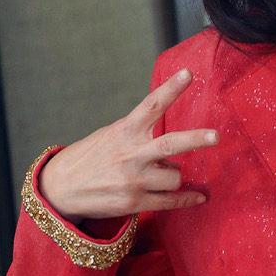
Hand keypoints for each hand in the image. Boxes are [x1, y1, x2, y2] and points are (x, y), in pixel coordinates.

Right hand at [38, 70, 218, 222]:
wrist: (60, 189)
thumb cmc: (91, 157)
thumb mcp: (110, 135)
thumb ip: (138, 132)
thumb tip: (168, 136)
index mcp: (125, 130)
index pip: (151, 105)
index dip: (171, 88)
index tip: (189, 73)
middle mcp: (131, 154)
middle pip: (170, 144)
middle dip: (195, 139)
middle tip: (216, 136)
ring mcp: (133, 179)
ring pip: (175, 175)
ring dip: (175, 174)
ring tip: (162, 173)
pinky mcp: (134, 202)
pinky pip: (170, 201)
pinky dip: (188, 199)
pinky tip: (199, 197)